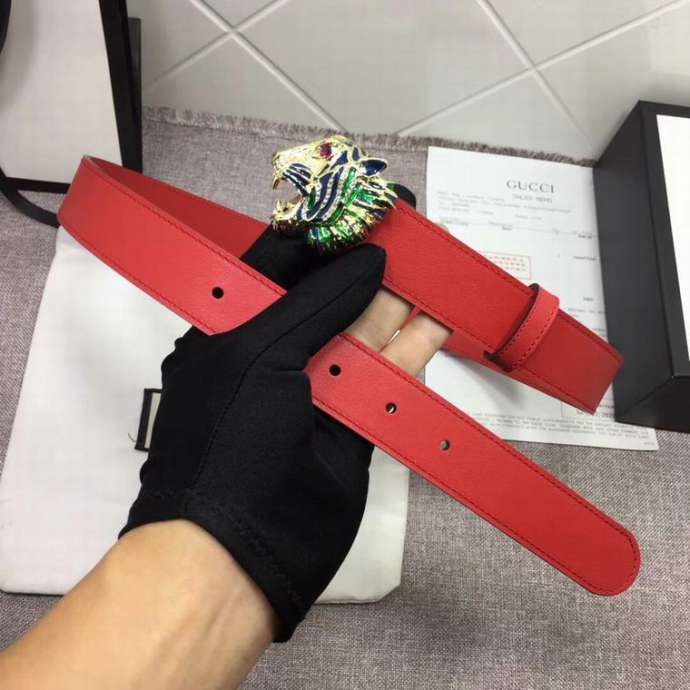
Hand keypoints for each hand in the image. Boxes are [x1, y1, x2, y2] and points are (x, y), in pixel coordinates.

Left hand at [121, 228, 449, 640]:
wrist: (238, 553)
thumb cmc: (227, 443)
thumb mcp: (259, 354)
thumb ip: (316, 302)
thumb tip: (366, 261)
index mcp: (232, 329)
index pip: (279, 264)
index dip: (321, 233)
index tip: (361, 207)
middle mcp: (274, 353)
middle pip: (329, 295)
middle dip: (369, 264)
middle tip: (412, 233)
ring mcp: (316, 389)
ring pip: (364, 335)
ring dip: (399, 305)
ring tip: (435, 270)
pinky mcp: (352, 425)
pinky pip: (387, 379)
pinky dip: (413, 351)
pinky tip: (437, 323)